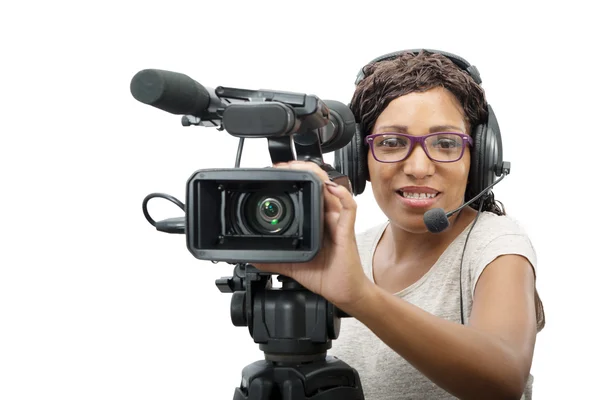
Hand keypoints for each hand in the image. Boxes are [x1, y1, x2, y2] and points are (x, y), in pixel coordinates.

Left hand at [253, 160, 370, 308]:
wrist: (343, 291)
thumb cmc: (324, 276)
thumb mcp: (292, 265)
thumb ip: (273, 260)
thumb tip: (252, 259)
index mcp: (315, 222)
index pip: (307, 194)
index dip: (296, 179)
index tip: (279, 173)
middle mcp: (327, 218)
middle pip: (320, 186)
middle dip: (305, 170)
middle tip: (287, 166)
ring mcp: (337, 222)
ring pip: (333, 190)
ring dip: (320, 176)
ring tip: (305, 167)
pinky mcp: (346, 230)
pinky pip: (348, 208)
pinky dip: (342, 196)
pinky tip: (332, 189)